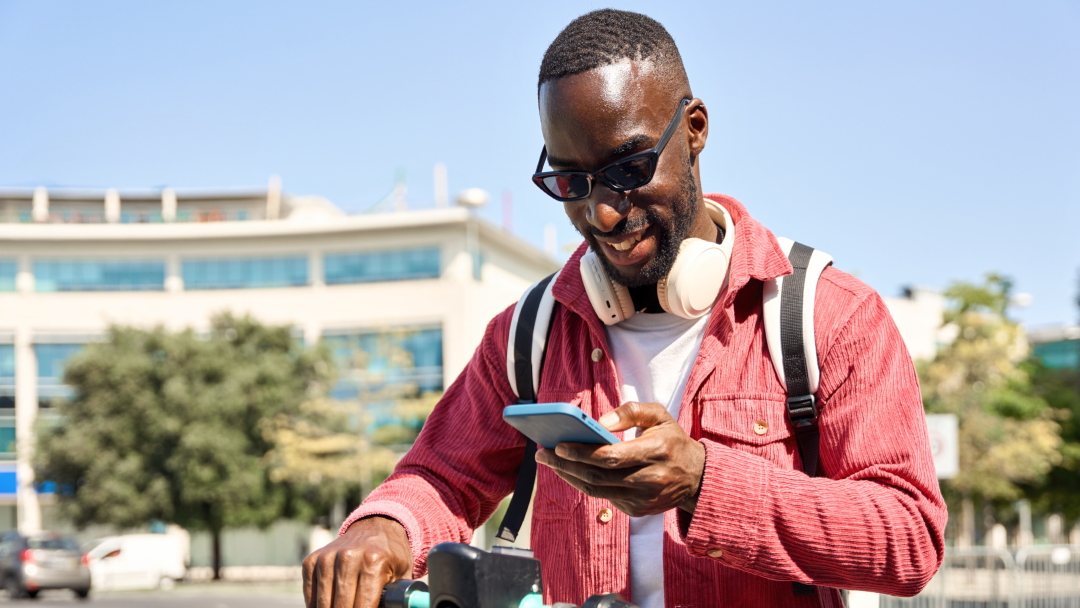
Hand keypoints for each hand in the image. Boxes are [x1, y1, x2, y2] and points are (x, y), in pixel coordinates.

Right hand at [303, 515, 412, 607]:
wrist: (376, 527)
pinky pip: (310, 594)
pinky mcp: (313, 561)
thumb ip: (399, 598)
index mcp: (374, 561)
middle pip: (342, 607)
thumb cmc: (391, 556)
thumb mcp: (403, 575)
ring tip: (345, 606)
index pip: (363, 607)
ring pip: (323, 604)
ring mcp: (327, 558)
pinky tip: (330, 604)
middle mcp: (348, 557)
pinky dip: (318, 605)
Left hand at [535, 401, 705, 516]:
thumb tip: (599, 422)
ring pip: (597, 490)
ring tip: (549, 461)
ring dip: (569, 476)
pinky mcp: (637, 510)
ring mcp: (643, 499)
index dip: (583, 453)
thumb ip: (630, 411)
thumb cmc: (672, 439)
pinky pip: (604, 497)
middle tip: (542, 453)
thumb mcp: (659, 415)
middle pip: (599, 476)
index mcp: (656, 451)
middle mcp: (650, 479)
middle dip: (566, 464)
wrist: (696, 476)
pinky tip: (569, 471)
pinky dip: (584, 484)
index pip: (613, 457)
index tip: (558, 445)